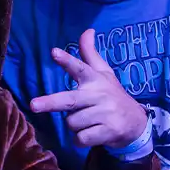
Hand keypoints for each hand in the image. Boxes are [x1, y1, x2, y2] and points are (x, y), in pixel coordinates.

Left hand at [29, 29, 146, 149]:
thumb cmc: (112, 95)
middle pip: (70, 100)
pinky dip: (80, 140)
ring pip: (72, 123)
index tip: (54, 52)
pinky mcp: (108, 131)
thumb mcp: (104, 73)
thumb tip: (88, 29)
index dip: (67, 60)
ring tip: (89, 121)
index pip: (80, 67)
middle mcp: (100, 95)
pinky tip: (92, 134)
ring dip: (75, 126)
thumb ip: (90, 53)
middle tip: (33, 105)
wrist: (136, 123)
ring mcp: (105, 114)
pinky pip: (81, 139)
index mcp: (95, 79)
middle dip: (51, 102)